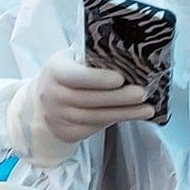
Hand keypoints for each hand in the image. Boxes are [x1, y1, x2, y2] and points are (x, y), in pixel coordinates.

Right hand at [7, 48, 153, 165]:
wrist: (43, 102)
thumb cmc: (66, 75)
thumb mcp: (71, 60)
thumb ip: (91, 59)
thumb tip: (128, 56)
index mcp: (55, 70)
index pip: (76, 76)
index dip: (98, 79)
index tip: (120, 78)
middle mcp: (53, 95)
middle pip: (89, 99)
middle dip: (119, 98)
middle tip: (142, 93)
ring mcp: (58, 117)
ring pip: (95, 117)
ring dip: (123, 113)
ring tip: (146, 108)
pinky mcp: (67, 132)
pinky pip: (94, 128)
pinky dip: (114, 121)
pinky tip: (132, 115)